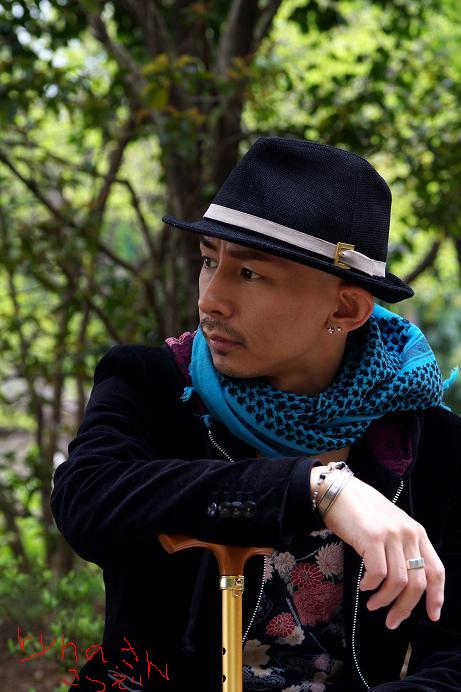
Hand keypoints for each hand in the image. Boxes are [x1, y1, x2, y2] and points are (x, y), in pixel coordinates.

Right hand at [311, 467, 444, 629]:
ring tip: (373, 605)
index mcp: (417, 532)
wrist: (337, 491)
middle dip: (405, 607)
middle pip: (417, 582)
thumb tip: (404, 584)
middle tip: (392, 620)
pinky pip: (378, 573)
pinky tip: (364, 586)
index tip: (432, 615)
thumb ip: (401, 548)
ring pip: (398, 582)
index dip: (436, 596)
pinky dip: (371, 586)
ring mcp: (391, 535)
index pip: (436, 570)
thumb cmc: (361, 511)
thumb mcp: (390, 527)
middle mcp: (408, 534)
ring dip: (385, 600)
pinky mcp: (372, 538)